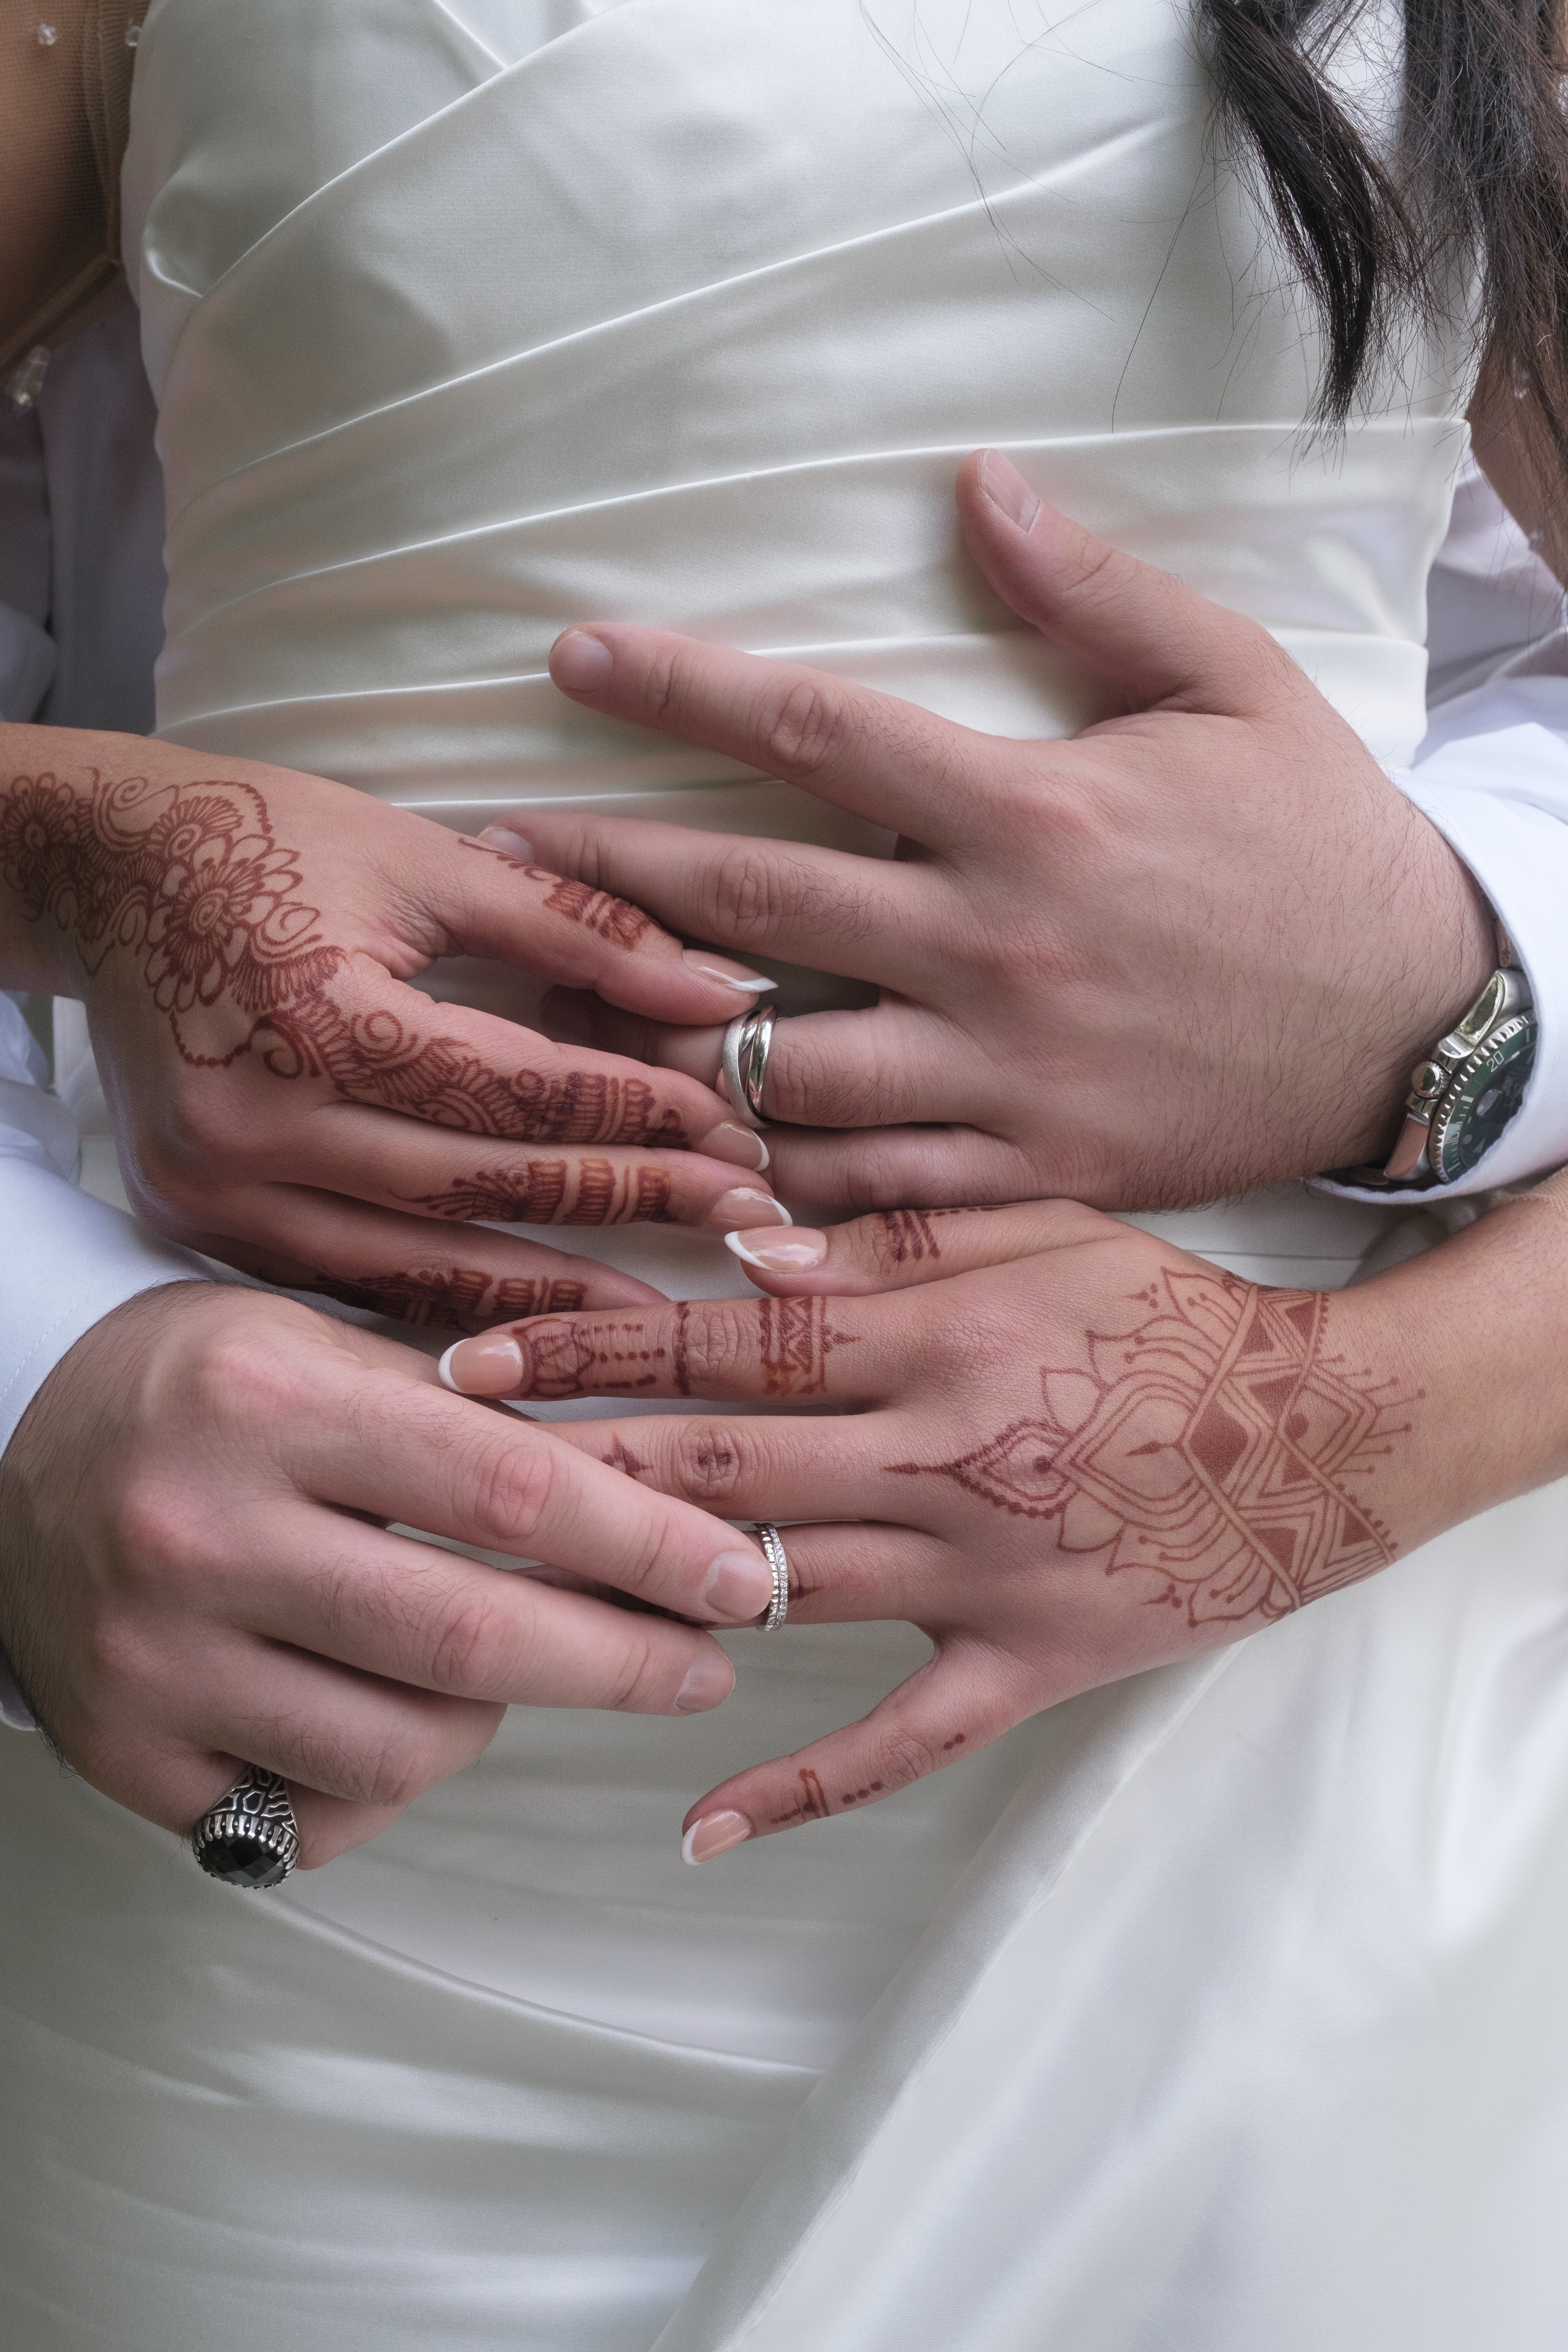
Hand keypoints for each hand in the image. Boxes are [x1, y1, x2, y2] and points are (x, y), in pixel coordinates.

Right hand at [0, 728, 785, 1328]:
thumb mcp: (428, 857)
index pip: (517, 1092)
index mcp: (317, 1011)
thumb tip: (721, 989)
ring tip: (664, 1307)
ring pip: (418, 1265)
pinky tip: (536, 1321)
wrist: (104, 869)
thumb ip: (581, 928)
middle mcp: (256, 1116)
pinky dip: (449, 1302)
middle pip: (480, 1186)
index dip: (637, 1116)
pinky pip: (349, 1281)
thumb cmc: (268, 839)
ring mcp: (216, 1185)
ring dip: (551, 1291)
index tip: (736, 1137)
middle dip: (625, 1203)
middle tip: (742, 1221)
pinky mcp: (197, 1219)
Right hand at [0, 1282, 780, 1865]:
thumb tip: (660, 1494)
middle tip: (702, 1662)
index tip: (738, 1575)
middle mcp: (204, 1534)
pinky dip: (387, 1780)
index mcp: (271, 1404)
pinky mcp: (128, 1754)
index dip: (647, 1545)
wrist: (10, 1442)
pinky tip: (390, 1714)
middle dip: (622, 1662)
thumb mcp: (327, 1346)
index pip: (508, 1490)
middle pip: (472, 1638)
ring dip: (491, 1719)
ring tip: (503, 1667)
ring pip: (403, 1746)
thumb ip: (478, 1416)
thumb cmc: (204, 1387)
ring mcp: (156, 1657)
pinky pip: (315, 1814)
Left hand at [438, 1197, 1505, 1857]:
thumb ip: (894, 1235)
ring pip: (780, 1595)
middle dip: (573, 1470)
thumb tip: (744, 1243)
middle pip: (722, 1470)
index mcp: (936, 1340)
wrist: (1328, 1432)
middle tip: (437, 1479)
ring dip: (643, 1607)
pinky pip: (900, 1740)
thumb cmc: (1172, 1315)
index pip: (730, 1339)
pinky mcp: (1026, 1663)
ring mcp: (979, 1575)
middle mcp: (940, 1458)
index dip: (595, 1349)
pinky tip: (699, 1826)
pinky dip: (801, 1786)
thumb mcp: (1041, 1231)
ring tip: (510, 1618)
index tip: (474, 1358)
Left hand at [513, 451, 1492, 1214]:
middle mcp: (994, 944)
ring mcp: (1004, 1069)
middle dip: (602, 868)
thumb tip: (977, 482)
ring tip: (556, 1004)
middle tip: (491, 847)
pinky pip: (865, 1179)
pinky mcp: (1029, 1164)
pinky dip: (768, 1170)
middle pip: (749, 902)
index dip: (678, 688)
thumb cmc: (1315, 841)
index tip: (572, 659)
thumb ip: (1095, 589)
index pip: (813, 731)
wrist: (1417, 1017)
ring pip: (777, 1063)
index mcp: (1032, 811)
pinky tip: (686, 1149)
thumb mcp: (1233, 683)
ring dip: (656, 1033)